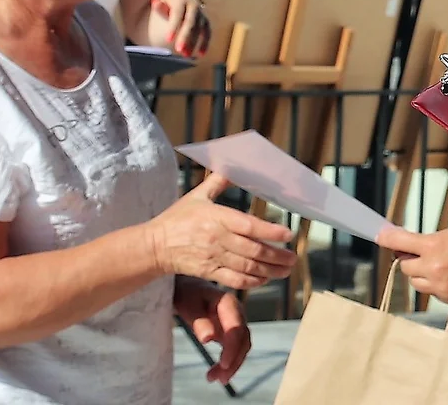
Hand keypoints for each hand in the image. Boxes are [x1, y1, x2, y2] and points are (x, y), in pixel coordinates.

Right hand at [147, 174, 295, 288]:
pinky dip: (252, 281)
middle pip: (253, 250)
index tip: (288, 234)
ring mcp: (213, 258)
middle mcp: (217, 239)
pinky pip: (234, 280)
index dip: (270, 231)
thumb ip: (219, 182)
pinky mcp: (208, 273)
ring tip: (286, 270)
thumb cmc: (178, 218)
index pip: (249, 226)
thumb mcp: (198, 195)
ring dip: (270, 270)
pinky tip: (265, 279)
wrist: (154, 245)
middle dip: (277, 255)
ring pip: (247, 267)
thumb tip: (235, 166)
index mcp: (216, 217)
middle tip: (293, 257)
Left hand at [149, 0, 210, 56]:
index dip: (173, 27)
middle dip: (185, 37)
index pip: (177, 14)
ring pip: (199, 29)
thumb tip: (155, 3)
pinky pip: (207, 33)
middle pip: (190, 22)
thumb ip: (159, 7)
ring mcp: (201, 14)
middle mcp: (194, 6)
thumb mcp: (162, 4)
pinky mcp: (206, 22)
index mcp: (181, 0)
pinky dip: (204, 44)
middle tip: (179, 50)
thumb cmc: (168, 6)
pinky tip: (200, 54)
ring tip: (185, 54)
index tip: (168, 40)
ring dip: (193, 43)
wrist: (182, 2)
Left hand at [175, 279, 249, 384]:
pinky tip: (216, 372)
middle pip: (243, 340)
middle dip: (234, 361)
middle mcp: (236, 312)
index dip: (232, 349)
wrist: (187, 286)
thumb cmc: (186, 294)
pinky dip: (228, 361)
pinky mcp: (230, 330)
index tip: (223, 366)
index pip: (236, 329)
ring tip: (214, 378)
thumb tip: (208, 339)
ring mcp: (235, 321)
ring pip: (241, 346)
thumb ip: (199, 321)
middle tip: (219, 379)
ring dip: (232, 364)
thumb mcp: (188, 306)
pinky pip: (234, 347)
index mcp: (228, 303)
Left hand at [376, 226, 447, 307]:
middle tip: (420, 254)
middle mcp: (433, 269)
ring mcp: (441, 288)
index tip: (379, 236)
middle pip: (405, 267)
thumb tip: (414, 246)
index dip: (386, 239)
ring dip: (421, 275)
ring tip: (440, 267)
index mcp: (433, 247)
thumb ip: (431, 242)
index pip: (399, 242)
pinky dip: (438, 287)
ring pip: (417, 284)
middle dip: (410, 260)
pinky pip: (434, 294)